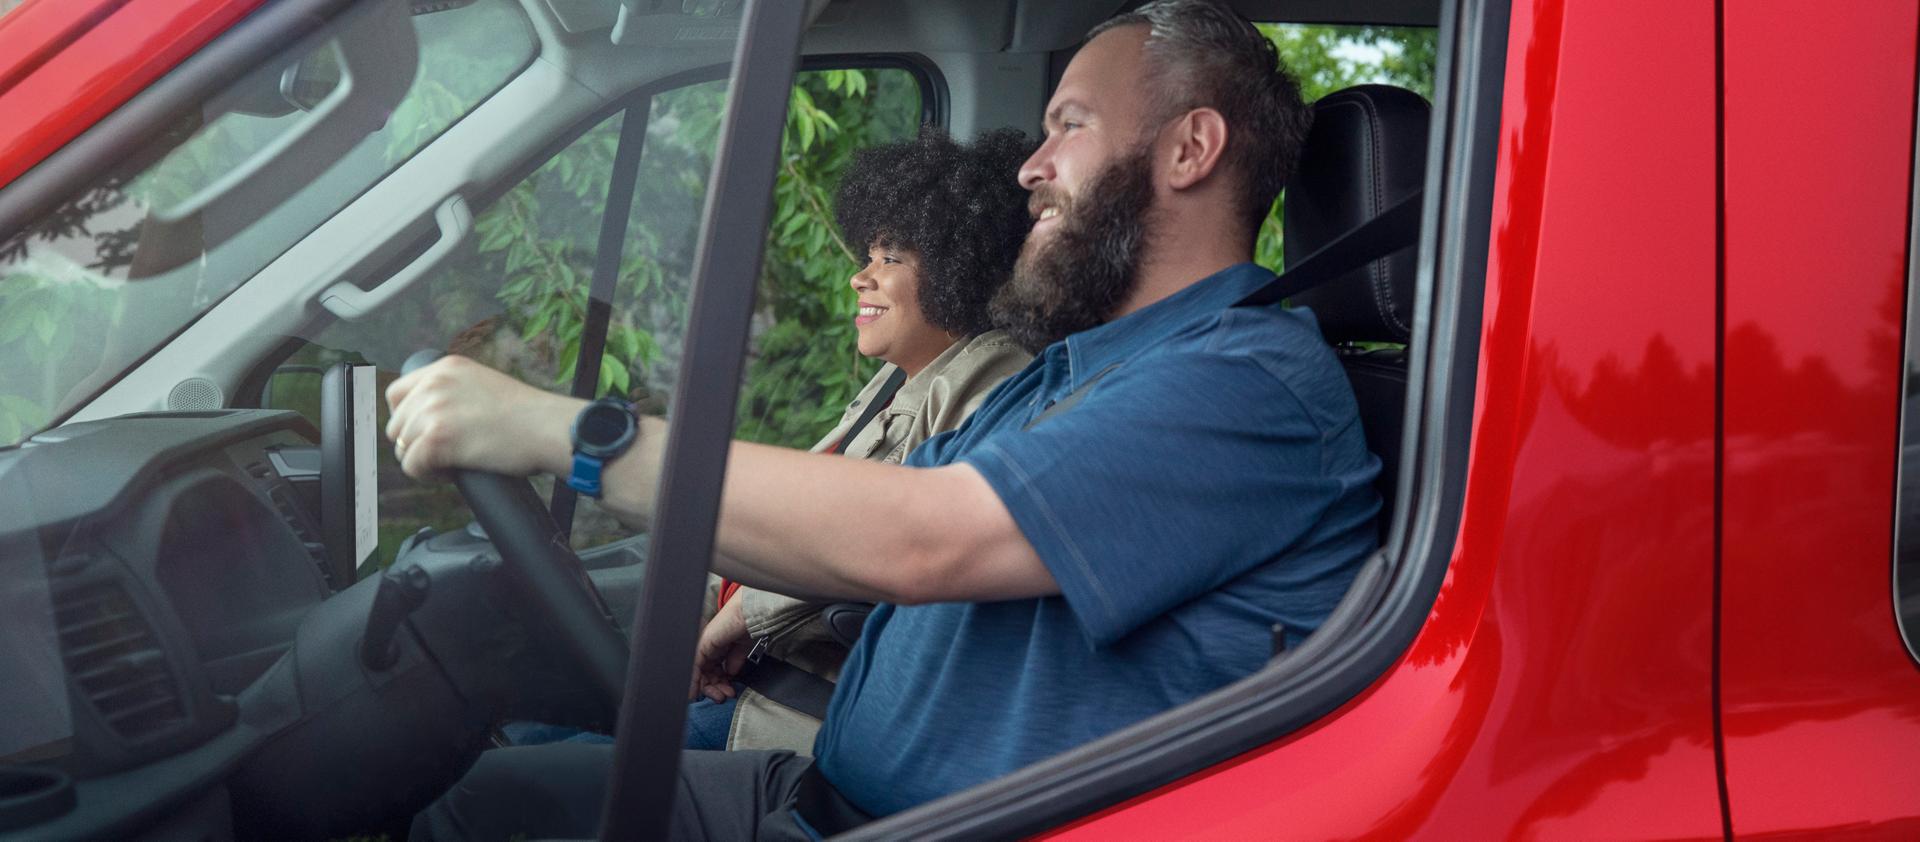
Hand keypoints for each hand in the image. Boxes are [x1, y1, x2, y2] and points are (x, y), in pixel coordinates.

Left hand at [384, 355, 579, 479]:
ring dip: (424, 460)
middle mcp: (434, 384)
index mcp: (444, 368)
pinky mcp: (437, 439)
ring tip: (452, 462)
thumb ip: (452, 391)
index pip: (397, 394)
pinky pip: (412, 466)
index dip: (407, 418)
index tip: (424, 432)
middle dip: (416, 442)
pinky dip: (428, 475)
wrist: (547, 427)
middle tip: (446, 453)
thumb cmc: (527, 415)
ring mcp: (434, 411)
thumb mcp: (483, 383)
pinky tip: (451, 472)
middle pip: (396, 424)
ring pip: (402, 447)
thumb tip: (429, 417)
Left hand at [690, 596, 752, 702]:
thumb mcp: (742, 649)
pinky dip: (693, 683)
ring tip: (721, 696)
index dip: (718, 683)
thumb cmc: (748, 626)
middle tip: (723, 697)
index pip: (712, 670)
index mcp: (717, 646)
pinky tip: (695, 694)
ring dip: (709, 689)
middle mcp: (707, 647)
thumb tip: (730, 672)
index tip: (725, 693)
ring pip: (698, 674)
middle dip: (714, 689)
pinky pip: (693, 668)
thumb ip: (735, 661)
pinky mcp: (700, 646)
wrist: (750, 616)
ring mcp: (702, 646)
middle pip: (704, 674)